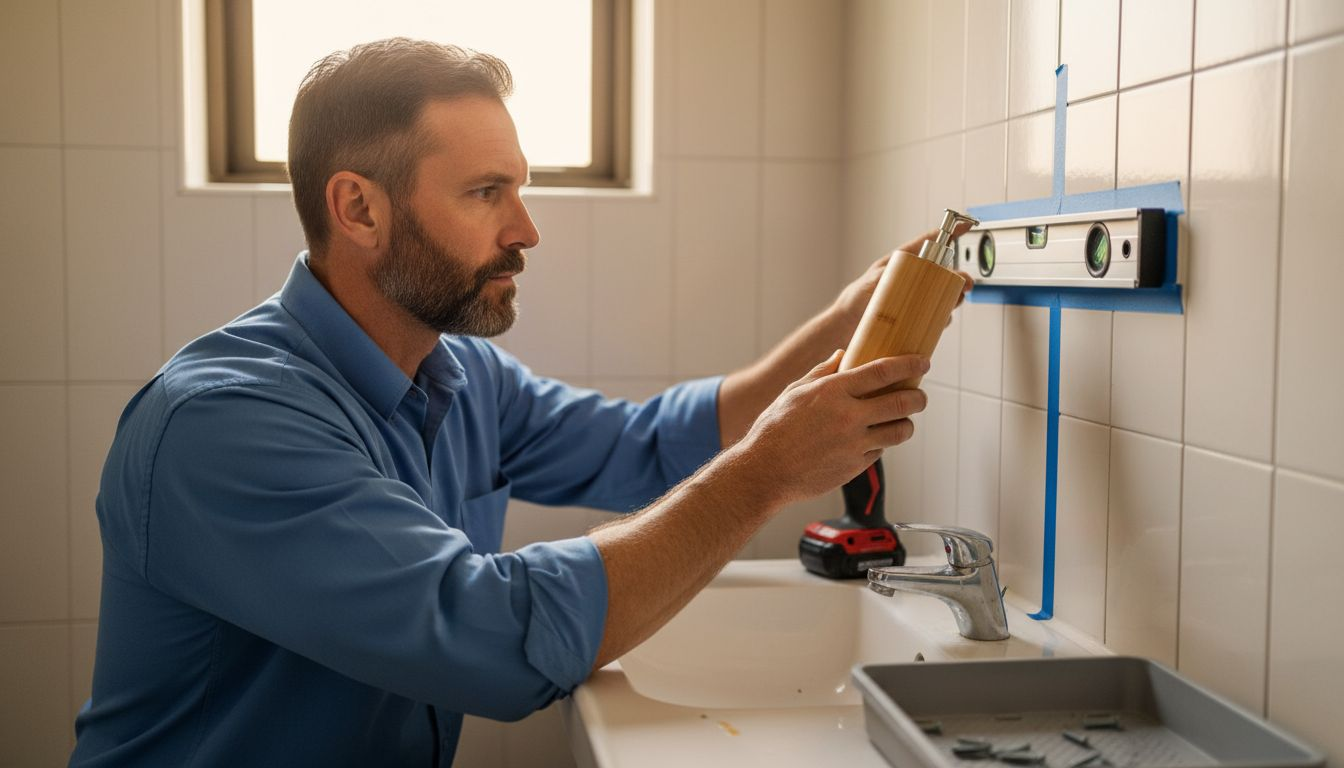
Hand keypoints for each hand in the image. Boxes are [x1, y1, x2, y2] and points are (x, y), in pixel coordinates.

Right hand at [732, 351, 929, 505]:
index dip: (909, 364)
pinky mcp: (855, 467)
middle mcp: (848, 416)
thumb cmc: (774, 429)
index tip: (922, 362)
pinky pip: (879, 451)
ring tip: (903, 421)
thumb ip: (822, 372)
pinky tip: (871, 440)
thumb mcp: (794, 392)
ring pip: (899, 432)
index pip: (883, 372)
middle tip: (920, 396)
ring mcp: (854, 444)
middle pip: (902, 403)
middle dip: (918, 397)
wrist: (765, 471)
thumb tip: (842, 355)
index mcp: (833, 391)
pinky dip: (880, 444)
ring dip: (906, 424)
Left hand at [833, 224, 977, 327]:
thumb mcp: (871, 282)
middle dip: (959, 278)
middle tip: (964, 285)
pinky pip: (936, 316)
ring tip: (951, 304)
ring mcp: (916, 298)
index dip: (950, 233)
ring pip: (945, 295)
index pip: (930, 243)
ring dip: (954, 299)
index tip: (966, 226)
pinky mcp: (915, 317)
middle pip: (946, 273)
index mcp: (905, 263)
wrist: (847, 327)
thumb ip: (887, 276)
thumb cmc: (856, 300)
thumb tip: (906, 272)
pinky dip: (943, 319)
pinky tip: (940, 322)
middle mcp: (914, 279)